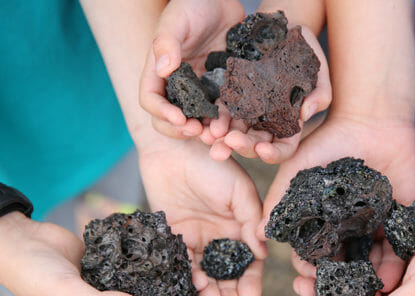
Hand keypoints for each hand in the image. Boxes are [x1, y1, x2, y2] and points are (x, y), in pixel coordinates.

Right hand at [0, 212, 207, 295]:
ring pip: (149, 290)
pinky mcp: (113, 267)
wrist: (21, 242)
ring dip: (171, 285)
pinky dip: (158, 264)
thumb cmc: (36, 275)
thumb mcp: (66, 295)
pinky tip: (178, 255)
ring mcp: (112, 288)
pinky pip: (140, 268)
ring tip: (197, 276)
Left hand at [138, 133, 266, 295]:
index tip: (250, 295)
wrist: (172, 146)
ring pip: (205, 275)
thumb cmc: (211, 163)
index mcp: (242, 227)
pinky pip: (182, 265)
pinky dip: (187, 278)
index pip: (251, 260)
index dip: (252, 279)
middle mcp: (221, 238)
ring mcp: (197, 240)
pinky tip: (190, 288)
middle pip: (228, 274)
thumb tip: (262, 252)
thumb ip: (251, 219)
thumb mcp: (239, 188)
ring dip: (209, 292)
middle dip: (230, 294)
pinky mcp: (174, 240)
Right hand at [139, 0, 244, 138]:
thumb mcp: (177, 19)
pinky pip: (224, 111)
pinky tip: (236, 126)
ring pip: (199, 119)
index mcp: (159, 71)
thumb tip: (163, 70)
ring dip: (207, 131)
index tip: (179, 119)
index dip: (161, 112)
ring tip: (219, 135)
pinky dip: (228, 121)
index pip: (151, 99)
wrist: (222, 0)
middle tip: (199, 132)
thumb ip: (167, 43)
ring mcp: (201, 89)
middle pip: (171, 118)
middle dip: (183, 129)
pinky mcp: (222, 89)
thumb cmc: (193, 3)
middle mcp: (178, 84)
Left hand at [208, 23, 331, 163]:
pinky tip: (207, 121)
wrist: (282, 30)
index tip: (262, 150)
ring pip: (234, 132)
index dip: (274, 153)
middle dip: (243, 146)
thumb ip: (320, 95)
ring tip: (212, 135)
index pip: (283, 148)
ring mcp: (248, 112)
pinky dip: (214, 118)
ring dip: (222, 138)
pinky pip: (221, 112)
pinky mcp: (232, 98)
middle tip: (230, 142)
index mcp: (290, 125)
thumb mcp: (318, 72)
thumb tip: (305, 113)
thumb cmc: (306, 53)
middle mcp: (268, 124)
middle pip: (255, 144)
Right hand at [260, 114, 414, 295]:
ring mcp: (372, 223)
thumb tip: (257, 235)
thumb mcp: (296, 170)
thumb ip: (278, 201)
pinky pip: (397, 246)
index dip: (308, 268)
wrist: (370, 120)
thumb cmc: (328, 141)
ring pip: (368, 260)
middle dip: (337, 281)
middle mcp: (345, 225)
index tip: (307, 282)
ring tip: (364, 295)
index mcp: (321, 218)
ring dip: (366, 278)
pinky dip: (394, 264)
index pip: (312, 252)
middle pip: (340, 261)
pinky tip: (390, 279)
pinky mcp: (398, 218)